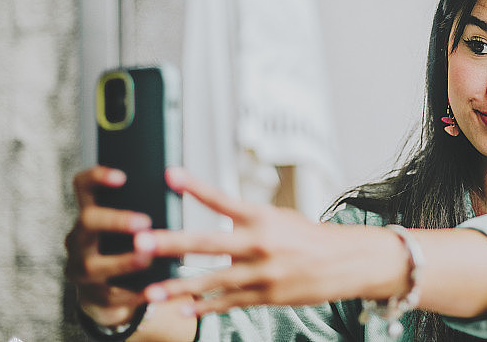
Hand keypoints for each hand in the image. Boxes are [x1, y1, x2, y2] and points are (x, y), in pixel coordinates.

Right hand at [64, 166, 153, 325]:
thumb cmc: (127, 250)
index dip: (97, 177)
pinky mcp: (91, 298)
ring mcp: (80, 270)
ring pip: (93, 265)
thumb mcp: (132, 230)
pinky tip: (153, 290)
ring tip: (148, 258)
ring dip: (123, 261)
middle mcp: (79, 240)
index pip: (83, 186)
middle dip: (116, 220)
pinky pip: (109, 297)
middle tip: (145, 222)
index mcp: (91, 216)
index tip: (123, 177)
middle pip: (87, 222)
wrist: (109, 296)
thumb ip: (147, 212)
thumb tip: (183, 189)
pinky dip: (133, 293)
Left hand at [135, 168, 408, 316]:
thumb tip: (217, 226)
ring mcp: (261, 273)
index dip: (195, 186)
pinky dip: (204, 307)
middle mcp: (259, 243)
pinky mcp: (265, 296)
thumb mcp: (278, 217)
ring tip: (151, 292)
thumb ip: (245, 221)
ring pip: (212, 281)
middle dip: (172, 243)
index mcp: (262, 216)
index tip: (170, 175)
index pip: (222, 199)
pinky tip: (182, 311)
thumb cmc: (308, 236)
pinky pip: (228, 303)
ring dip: (179, 288)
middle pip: (208, 242)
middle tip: (143, 242)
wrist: (344, 261)